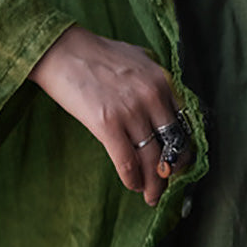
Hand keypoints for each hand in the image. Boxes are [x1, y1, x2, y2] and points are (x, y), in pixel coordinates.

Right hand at [28, 25, 188, 205]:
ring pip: (152, 159)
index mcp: (163, 81)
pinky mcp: (107, 124)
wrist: (61, 50)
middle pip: (173, 146)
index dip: (185, 149)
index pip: (185, 124)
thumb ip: (156, 80)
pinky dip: (132, 179)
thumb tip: (166, 103)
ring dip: (153, 184)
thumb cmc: (97, 54)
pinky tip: (132, 185)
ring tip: (151, 196)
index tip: (180, 164)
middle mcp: (152, 96)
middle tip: (167, 186)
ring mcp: (131, 111)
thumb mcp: (138, 59)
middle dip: (172, 172)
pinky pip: (127, 161)